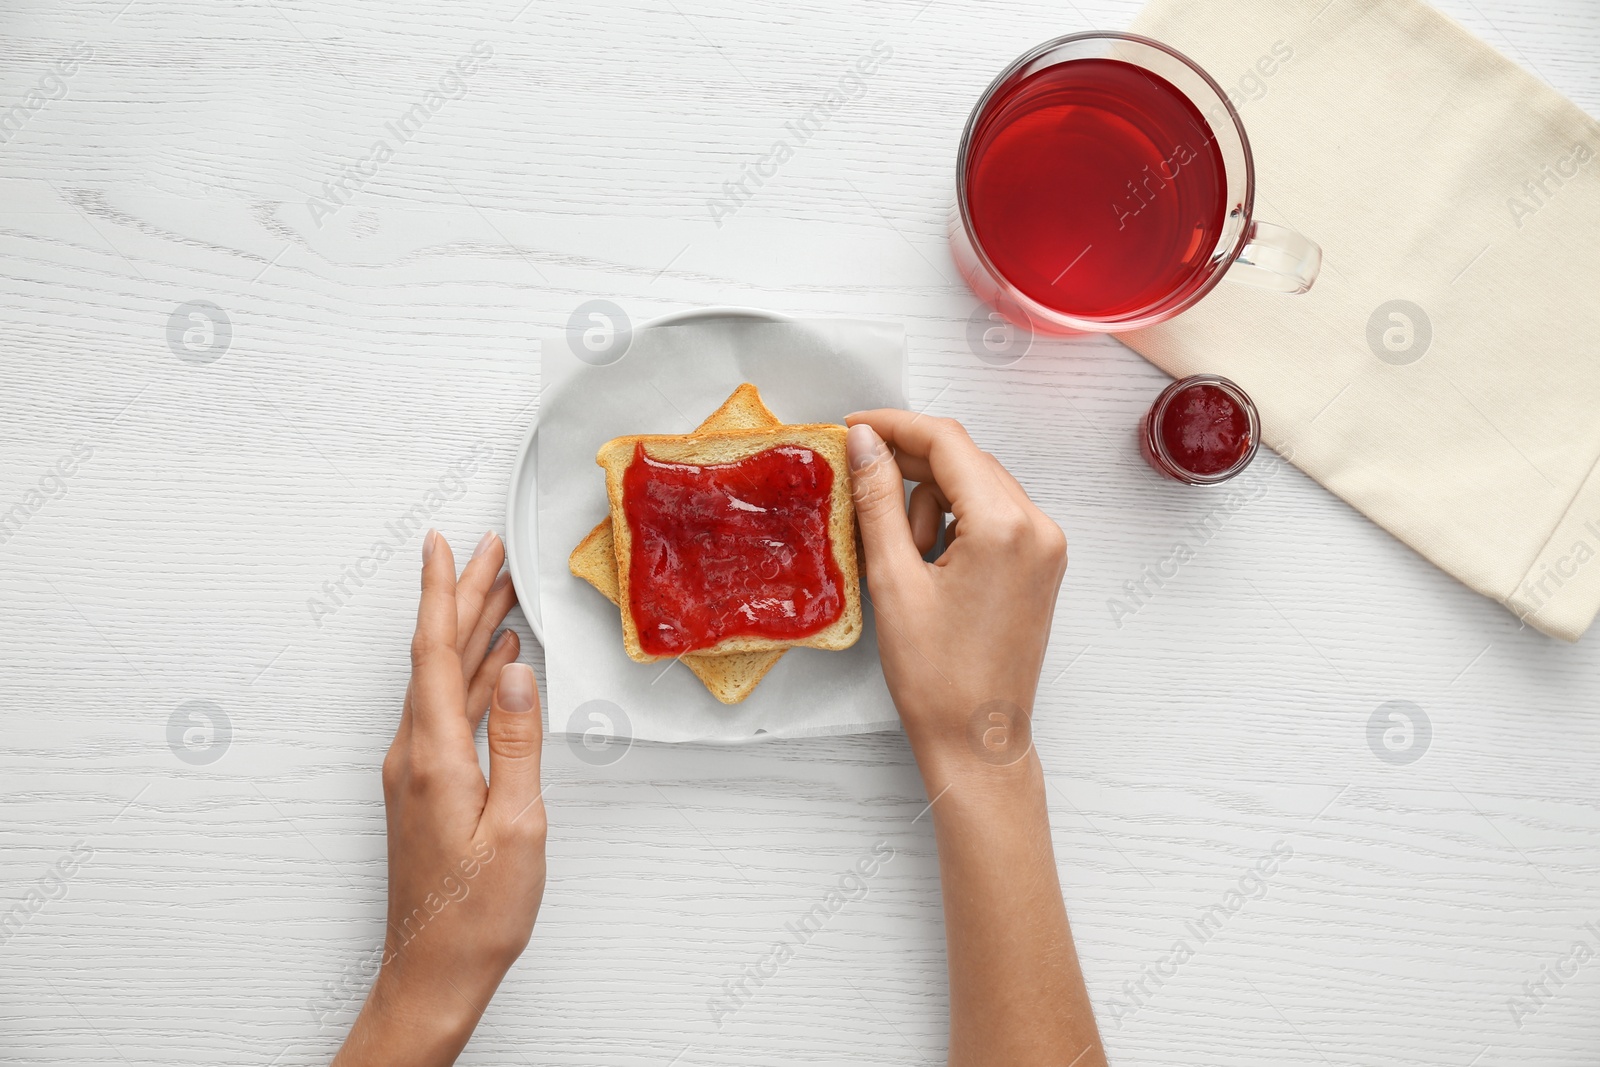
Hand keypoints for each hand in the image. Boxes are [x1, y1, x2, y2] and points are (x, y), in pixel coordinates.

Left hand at [334, 530, 546, 1066]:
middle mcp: (413, 755)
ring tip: (502, 593)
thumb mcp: (516, 825)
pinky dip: (477, 678)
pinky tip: (500, 666)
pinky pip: (451, 711)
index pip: (435, 652)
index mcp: (433, 756)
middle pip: (437, 655)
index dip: (441, 592)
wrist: (433, 972)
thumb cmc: (474, 913)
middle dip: (463, 597)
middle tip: (487, 550)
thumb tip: (522, 671)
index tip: (442, 544)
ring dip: (474, 633)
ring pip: (445, 680)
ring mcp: (416, 771)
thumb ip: (518, 742)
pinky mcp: (426, 787)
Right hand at [844, 412, 1067, 775]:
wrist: (977, 738)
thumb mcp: (893, 580)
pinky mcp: (1042, 564)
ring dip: (932, 501)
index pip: (948, 442)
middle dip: (910, 466)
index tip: (854, 428)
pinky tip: (928, 561)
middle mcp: (1038, 527)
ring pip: (978, 485)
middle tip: (861, 485)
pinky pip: (994, 515)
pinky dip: (955, 522)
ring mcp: (1046, 546)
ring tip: (906, 558)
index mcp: (1005, 527)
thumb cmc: (937, 676)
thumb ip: (878, 500)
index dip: (895, 426)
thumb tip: (866, 443)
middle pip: (966, 459)